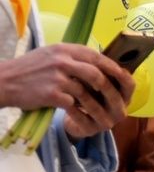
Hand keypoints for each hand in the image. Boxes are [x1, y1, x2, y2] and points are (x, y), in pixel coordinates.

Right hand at [0, 43, 134, 139]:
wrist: (3, 81)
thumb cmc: (28, 69)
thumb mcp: (51, 54)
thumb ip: (72, 57)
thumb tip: (97, 64)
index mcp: (65, 49)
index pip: (97, 56)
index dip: (113, 68)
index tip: (123, 77)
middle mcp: (63, 61)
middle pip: (97, 74)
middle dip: (112, 90)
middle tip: (120, 101)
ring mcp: (58, 77)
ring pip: (88, 94)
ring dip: (99, 108)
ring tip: (108, 118)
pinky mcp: (52, 94)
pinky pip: (75, 106)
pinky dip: (82, 115)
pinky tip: (88, 121)